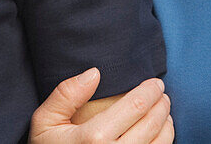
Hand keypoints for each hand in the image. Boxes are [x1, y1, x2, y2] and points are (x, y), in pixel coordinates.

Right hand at [29, 68, 173, 142]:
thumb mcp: (44, 121)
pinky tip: (161, 132)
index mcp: (93, 138)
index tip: (155, 83)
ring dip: (166, 123)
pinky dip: (164, 141)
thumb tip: (95, 73)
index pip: (136, 106)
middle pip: (152, 124)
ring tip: (164, 110)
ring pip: (160, 143)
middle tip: (162, 93)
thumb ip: (65, 95)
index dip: (150, 91)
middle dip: (161, 104)